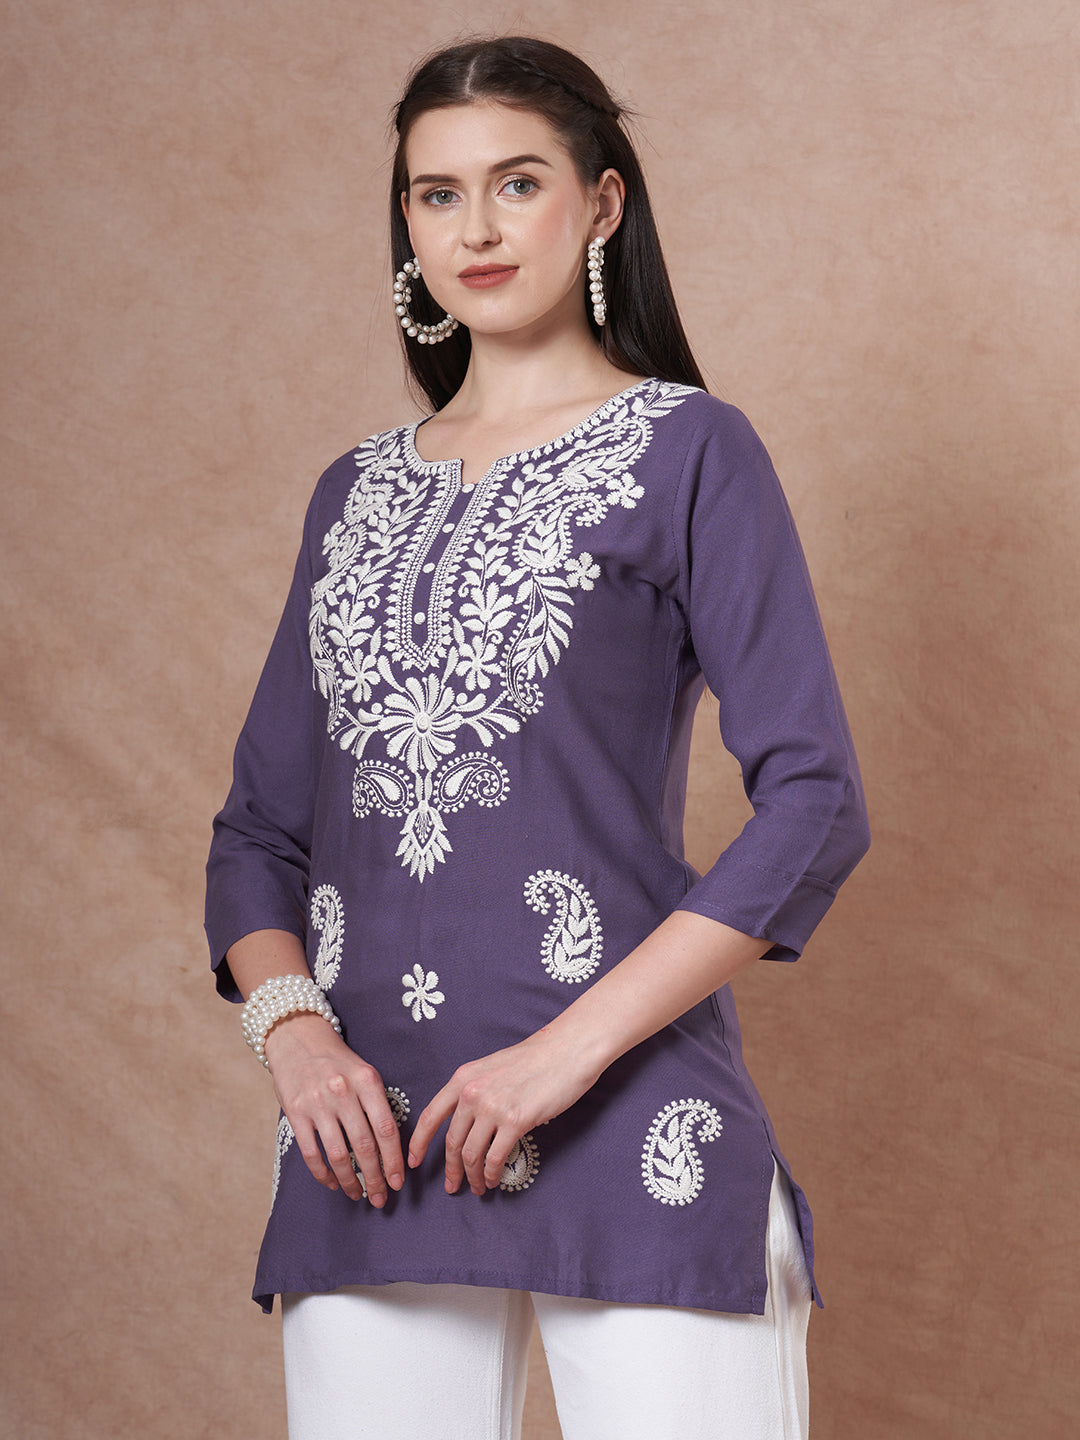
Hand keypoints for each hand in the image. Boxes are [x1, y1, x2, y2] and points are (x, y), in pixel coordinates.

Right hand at [263, 1013, 404, 1206]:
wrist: (298, 1038)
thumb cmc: (338, 1061)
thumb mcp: (364, 1072)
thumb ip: (376, 1104)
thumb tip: (391, 1148)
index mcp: (367, 1081)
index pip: (386, 1129)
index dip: (394, 1160)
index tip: (399, 1182)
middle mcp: (344, 1092)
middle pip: (365, 1146)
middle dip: (376, 1178)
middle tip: (381, 1198)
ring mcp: (318, 1103)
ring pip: (339, 1154)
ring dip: (351, 1181)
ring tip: (358, 1195)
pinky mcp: (296, 1112)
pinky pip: (312, 1152)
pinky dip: (324, 1174)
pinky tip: (333, 1183)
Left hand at [407, 1027, 602, 1195]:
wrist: (567, 1049)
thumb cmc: (535, 1058)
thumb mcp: (492, 1067)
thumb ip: (475, 1090)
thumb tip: (470, 1122)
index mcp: (463, 1078)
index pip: (430, 1116)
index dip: (419, 1143)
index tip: (413, 1162)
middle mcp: (472, 1092)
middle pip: (452, 1142)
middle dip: (450, 1169)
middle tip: (452, 1186)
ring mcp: (493, 1107)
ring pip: (472, 1154)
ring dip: (473, 1177)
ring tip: (479, 1187)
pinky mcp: (516, 1121)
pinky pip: (496, 1157)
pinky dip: (492, 1173)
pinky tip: (495, 1179)